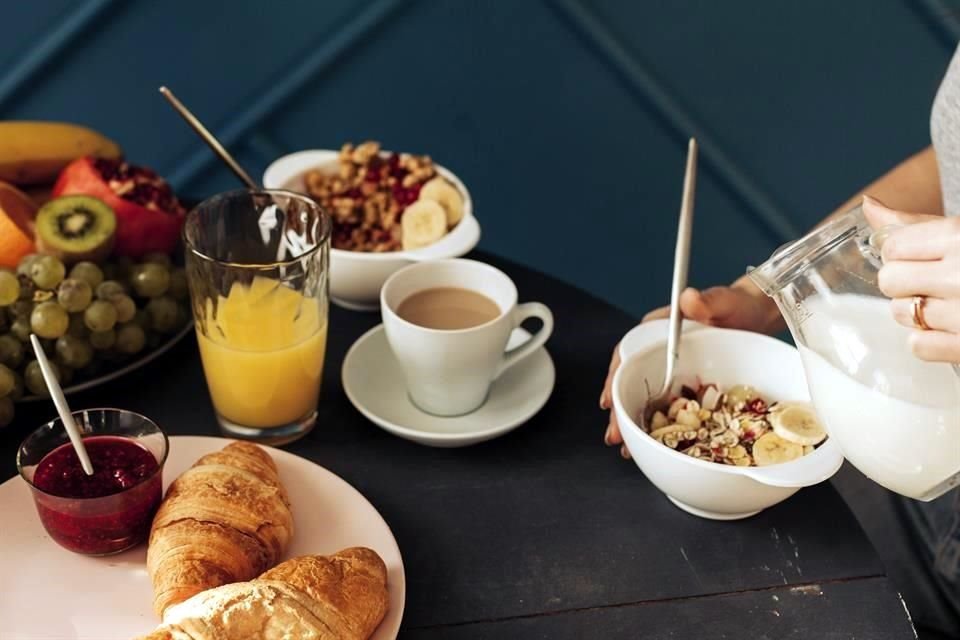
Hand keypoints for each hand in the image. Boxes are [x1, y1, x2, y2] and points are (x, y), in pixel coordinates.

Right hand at [599, 283, 780, 456]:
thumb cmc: (736, 306)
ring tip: (625, 447)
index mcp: (657, 328)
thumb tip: (689, 299)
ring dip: (632, 421)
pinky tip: (649, 441)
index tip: (609, 400)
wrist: (754, 318)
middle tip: (614, 436)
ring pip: (642, 395)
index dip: (615, 378)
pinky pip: (664, 404)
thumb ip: (708, 301)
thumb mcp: (725, 302)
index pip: (627, 353)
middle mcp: (656, 350)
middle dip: (619, 410)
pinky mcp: (682, 383)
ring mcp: (668, 368)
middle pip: (628, 380)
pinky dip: (656, 424)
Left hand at [863, 195, 959, 362]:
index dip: (900, 252)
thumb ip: (916, 223)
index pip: (893, 247)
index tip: (917, 255)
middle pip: (890, 281)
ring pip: (901, 313)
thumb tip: (869, 205)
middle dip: (904, 281)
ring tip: (946, 301)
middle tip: (931, 280)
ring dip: (916, 310)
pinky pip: (918, 346)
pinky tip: (950, 325)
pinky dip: (928, 339)